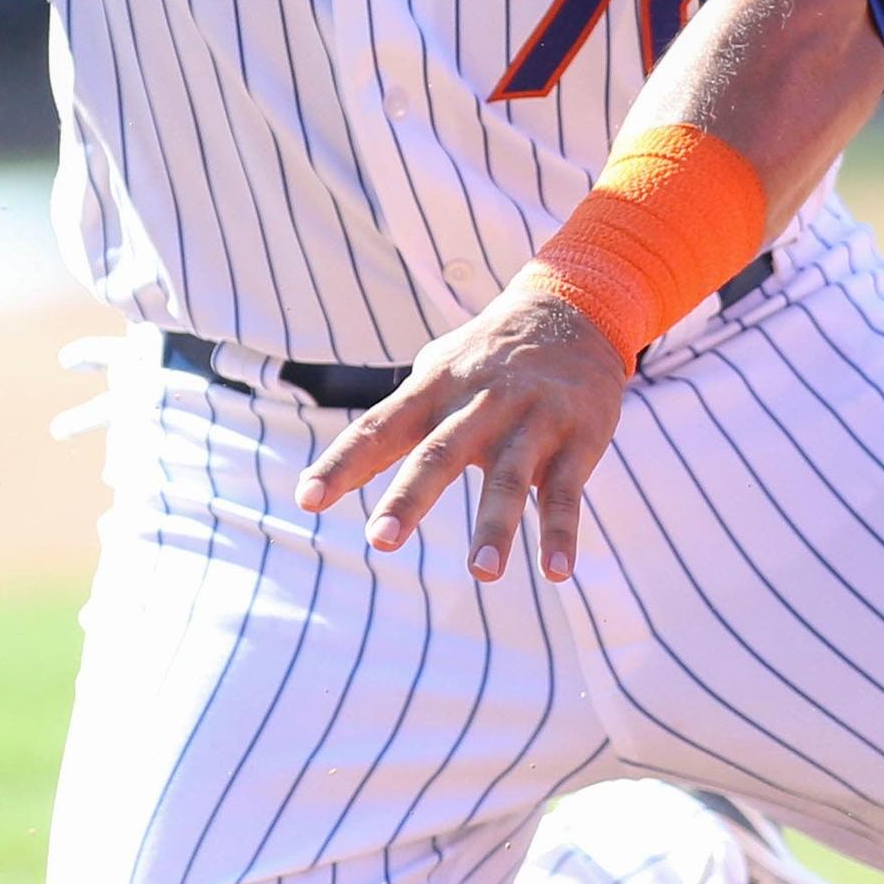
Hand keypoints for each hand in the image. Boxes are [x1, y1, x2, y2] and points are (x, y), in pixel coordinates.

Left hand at [292, 285, 628, 581]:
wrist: (575, 310)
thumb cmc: (487, 358)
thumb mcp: (437, 373)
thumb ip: (391, 422)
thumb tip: (328, 477)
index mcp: (435, 389)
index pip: (379, 427)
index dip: (342, 463)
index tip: (307, 499)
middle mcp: (479, 404)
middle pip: (439, 453)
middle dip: (410, 498)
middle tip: (381, 540)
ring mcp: (531, 421)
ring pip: (508, 478)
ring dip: (496, 527)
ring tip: (482, 573)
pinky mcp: (576, 439)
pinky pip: (565, 492)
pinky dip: (560, 533)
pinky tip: (555, 572)